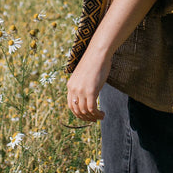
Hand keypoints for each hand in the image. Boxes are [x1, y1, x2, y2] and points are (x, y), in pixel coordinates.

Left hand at [66, 0, 160, 122]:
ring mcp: (81, 91)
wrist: (98, 53)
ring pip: (84, 111)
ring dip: (93, 117)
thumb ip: (83, 85)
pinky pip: (92, 109)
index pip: (71, 106)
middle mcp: (73, 89)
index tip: (87, 116)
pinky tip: (102, 114)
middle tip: (94, 119)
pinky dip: (97, 114)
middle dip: (85, 118)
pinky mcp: (91, 91)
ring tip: (100, 117)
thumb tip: (89, 94)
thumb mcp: (85, 75)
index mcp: (70, 85)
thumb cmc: (94, 62)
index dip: (78, 114)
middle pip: (76, 111)